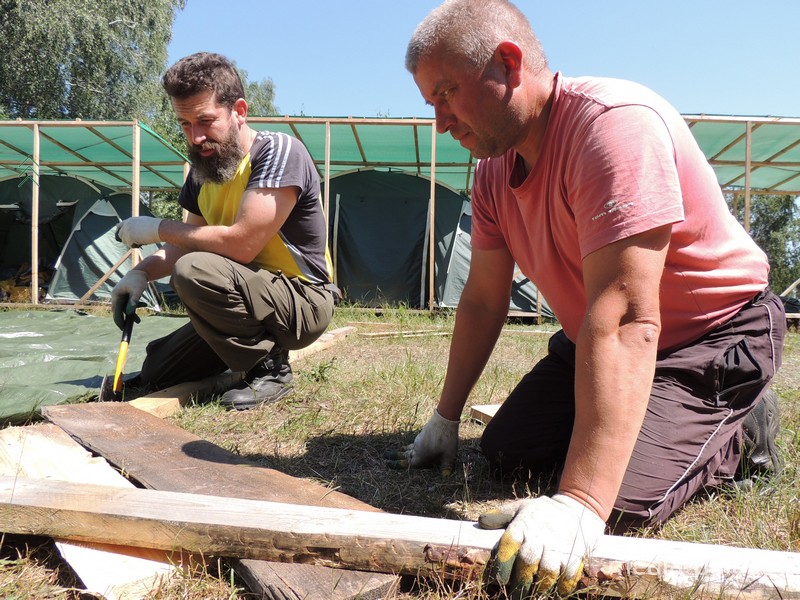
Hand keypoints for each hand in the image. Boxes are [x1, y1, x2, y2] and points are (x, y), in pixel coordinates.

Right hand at [111, 270, 146, 329]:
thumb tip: (128, 313)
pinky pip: (128, 304)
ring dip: (131, 314)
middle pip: (119, 311)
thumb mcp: (137, 291)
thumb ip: (133, 301)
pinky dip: (134, 306)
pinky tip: (144, 304)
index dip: (118, 321)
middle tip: (129, 328)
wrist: (141, 271)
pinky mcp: (126, 294)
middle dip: (125, 319)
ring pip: (124, 308)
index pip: (116, 311)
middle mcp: (116, 296)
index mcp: (116, 295)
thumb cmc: (138, 280)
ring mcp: (121, 295)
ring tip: (139, 321)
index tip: (122, 328)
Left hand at [115, 216, 161, 247]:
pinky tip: (142, 242)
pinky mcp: (129, 237)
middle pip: (120, 235)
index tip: (123, 236)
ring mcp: (127, 231)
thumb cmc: (155, 226)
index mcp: (130, 220)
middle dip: (126, 239)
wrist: (159, 228)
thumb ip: (135, 225)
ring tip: (140, 241)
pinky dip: (135, 245)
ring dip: (131, 243)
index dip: (121, 232)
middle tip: (134, 241)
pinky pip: (129, 245)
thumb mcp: (143, 222)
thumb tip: (134, 232)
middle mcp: (127, 224)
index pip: (119, 226)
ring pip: (124, 241)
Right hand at [385, 409, 458, 475]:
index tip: (387, 464)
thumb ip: (446, 465)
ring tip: (398, 451)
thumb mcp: (449, 454)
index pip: (408, 464)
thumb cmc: (447, 439)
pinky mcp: (422, 434)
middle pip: (404, 455)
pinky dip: (410, 446)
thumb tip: (445, 476)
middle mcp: (417, 448)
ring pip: (409, 448)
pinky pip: (413, 443)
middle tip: (384, 457)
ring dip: (403, 451)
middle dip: (395, 457)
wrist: (444, 419)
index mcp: (421, 455)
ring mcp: (419, 440)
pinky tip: (411, 445)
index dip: (398, 465)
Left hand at [479, 494, 604, 596]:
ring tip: (533, 595)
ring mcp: (558, 547)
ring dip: (539, 587)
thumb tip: (481, 523)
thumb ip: (500, 516)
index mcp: (522, 525)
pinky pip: (568, 576)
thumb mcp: (520, 508)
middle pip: (527, 562)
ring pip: (547, 572)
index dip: (502, 563)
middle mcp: (539, 536)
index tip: (497, 579)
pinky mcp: (574, 556)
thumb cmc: (541, 513)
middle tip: (512, 596)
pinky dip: (562, 587)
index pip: (509, 544)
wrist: (576, 509)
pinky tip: (555, 592)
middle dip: (519, 582)